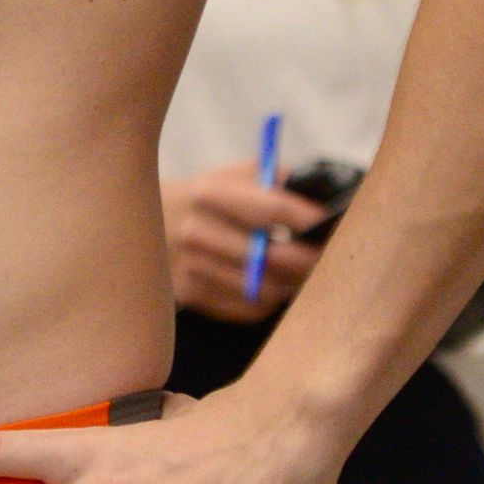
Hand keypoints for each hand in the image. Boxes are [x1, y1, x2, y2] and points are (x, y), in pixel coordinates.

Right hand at [163, 167, 328, 320]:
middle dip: (310, 260)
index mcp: (209, 193)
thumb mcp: (235, 175)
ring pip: (265, 288)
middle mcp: (196, 231)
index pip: (273, 209)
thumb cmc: (207, 198)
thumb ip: (277, 181)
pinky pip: (249, 308)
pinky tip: (275, 284)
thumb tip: (326, 203)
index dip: (311, 220)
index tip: (337, 225)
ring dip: (293, 283)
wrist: (146, 222)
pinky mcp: (190, 296)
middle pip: (272, 257)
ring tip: (304, 272)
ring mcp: (191, 268)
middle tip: (331, 257)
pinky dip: (271, 298)